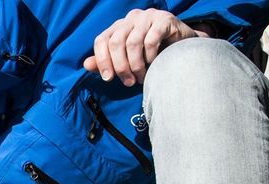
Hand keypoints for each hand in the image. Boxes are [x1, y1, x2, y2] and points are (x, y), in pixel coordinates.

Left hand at [82, 9, 206, 85]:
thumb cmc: (151, 56)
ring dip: (136, 65)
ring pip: (133, 43)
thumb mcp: (127, 60)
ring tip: (141, 77)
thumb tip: (85, 65)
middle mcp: (131, 18)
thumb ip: (106, 62)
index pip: (101, 40)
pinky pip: (151, 40)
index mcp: (118, 27)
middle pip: (116, 42)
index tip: (108, 79)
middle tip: (128, 82)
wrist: (182, 48)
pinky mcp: (164, 19)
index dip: (102, 60)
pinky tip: (154, 64)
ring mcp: (147, 16)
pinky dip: (150, 56)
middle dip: (120, 66)